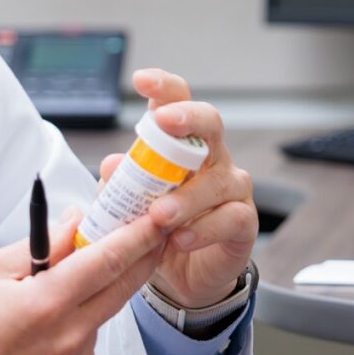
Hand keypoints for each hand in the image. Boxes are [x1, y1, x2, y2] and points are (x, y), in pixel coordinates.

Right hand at [0, 208, 166, 354]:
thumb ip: (40, 247)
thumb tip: (76, 222)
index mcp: (44, 307)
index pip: (107, 262)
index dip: (139, 236)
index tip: (159, 218)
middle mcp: (64, 346)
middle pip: (120, 292)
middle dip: (138, 261)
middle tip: (150, 238)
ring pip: (98, 325)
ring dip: (88, 308)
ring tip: (43, 311)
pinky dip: (73, 343)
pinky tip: (37, 345)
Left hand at [98, 68, 256, 309]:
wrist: (184, 273)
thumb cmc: (159, 227)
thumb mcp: (131, 205)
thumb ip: (121, 185)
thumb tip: (110, 165)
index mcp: (182, 145)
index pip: (177, 103)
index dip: (163, 87)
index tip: (141, 80)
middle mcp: (212, 158)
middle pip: (210, 123)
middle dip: (187, 118)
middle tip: (163, 121)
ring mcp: (232, 188)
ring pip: (217, 180)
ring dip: (185, 197)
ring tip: (159, 215)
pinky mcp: (244, 221)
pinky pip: (230, 218)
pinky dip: (203, 229)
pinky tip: (181, 239)